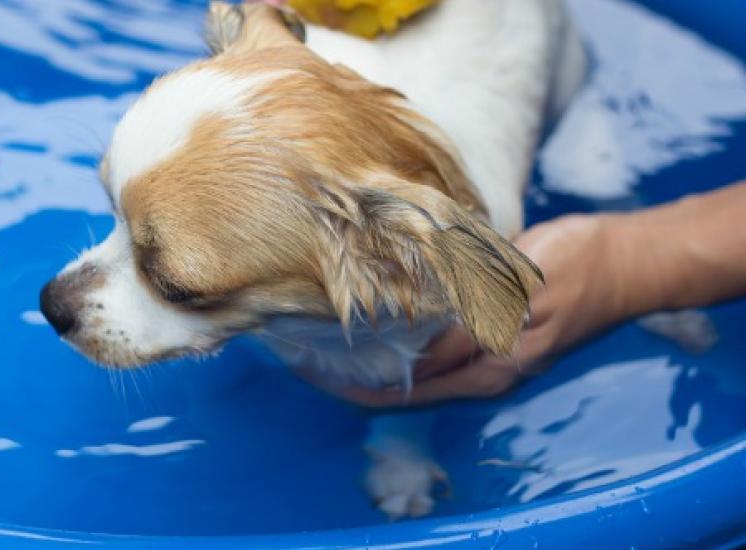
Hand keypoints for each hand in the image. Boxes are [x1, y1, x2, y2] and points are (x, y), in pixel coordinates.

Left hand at [305, 213, 641, 407]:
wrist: (623, 257)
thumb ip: (465, 327)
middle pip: (405, 380)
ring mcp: (488, 349)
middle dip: (356, 371)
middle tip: (306, 349)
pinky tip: (380, 310)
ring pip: (418, 360)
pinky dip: (404, 330)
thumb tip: (410, 355)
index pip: (404, 386)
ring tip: (328, 333)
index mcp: (485, 368)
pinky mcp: (495, 327)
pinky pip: (438, 337)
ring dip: (376, 351)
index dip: (356, 383)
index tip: (312, 369)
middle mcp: (481, 368)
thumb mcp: (517, 296)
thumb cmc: (574, 270)